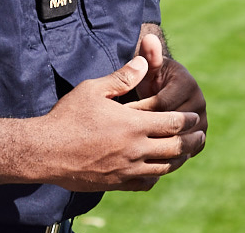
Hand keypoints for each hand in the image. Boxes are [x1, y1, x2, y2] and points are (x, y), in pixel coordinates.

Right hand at [29, 57, 199, 191]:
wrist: (44, 151)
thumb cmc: (67, 117)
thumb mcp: (93, 89)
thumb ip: (123, 77)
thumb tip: (144, 62)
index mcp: (133, 124)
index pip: (174, 123)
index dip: (187, 120)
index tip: (194, 116)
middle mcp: (135, 149)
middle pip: (176, 147)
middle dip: (191, 140)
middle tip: (200, 135)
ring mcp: (127, 169)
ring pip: (164, 168)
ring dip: (179, 159)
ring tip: (185, 153)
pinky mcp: (116, 183)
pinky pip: (145, 183)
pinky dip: (156, 176)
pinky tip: (157, 170)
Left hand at [126, 28, 206, 159]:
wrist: (164, 94)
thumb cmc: (150, 79)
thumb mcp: (148, 67)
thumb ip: (148, 54)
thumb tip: (149, 38)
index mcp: (188, 85)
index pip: (161, 104)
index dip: (139, 110)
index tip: (120, 114)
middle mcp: (199, 104)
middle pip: (171, 125)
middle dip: (146, 129)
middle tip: (123, 134)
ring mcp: (202, 123)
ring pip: (178, 142)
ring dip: (155, 146)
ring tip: (132, 148)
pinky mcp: (199, 140)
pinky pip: (184, 154)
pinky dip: (166, 157)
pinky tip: (144, 157)